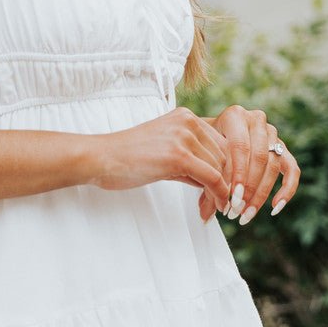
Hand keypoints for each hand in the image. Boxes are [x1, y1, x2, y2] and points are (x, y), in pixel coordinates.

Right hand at [91, 107, 230, 212]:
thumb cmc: (127, 158)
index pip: (221, 143)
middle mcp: (188, 122)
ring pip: (221, 168)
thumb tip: (216, 181)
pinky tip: (218, 207)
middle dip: (225, 182)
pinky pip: (213, 178)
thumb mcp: (165, 150)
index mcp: (185, 117)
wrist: (101, 158)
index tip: (223, 190)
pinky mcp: (179, 155)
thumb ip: (191, 159)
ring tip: (214, 209)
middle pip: (224, 156)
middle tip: (220, 205)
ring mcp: (184, 137)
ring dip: (222, 192)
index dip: (226, 169)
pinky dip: (220, 195)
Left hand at [197, 105, 299, 223]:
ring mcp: (272, 133)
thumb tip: (206, 216)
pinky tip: (274, 208)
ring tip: (247, 215)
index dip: (238, 175)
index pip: (241, 147)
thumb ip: (207, 181)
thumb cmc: (205, 146)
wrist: (212, 133)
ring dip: (261, 194)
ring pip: (274, 166)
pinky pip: (292, 170)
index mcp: (235, 116)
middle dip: (250, 188)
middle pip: (260, 158)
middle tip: (237, 211)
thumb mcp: (204, 158)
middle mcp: (257, 121)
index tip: (233, 198)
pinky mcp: (283, 148)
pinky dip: (286, 190)